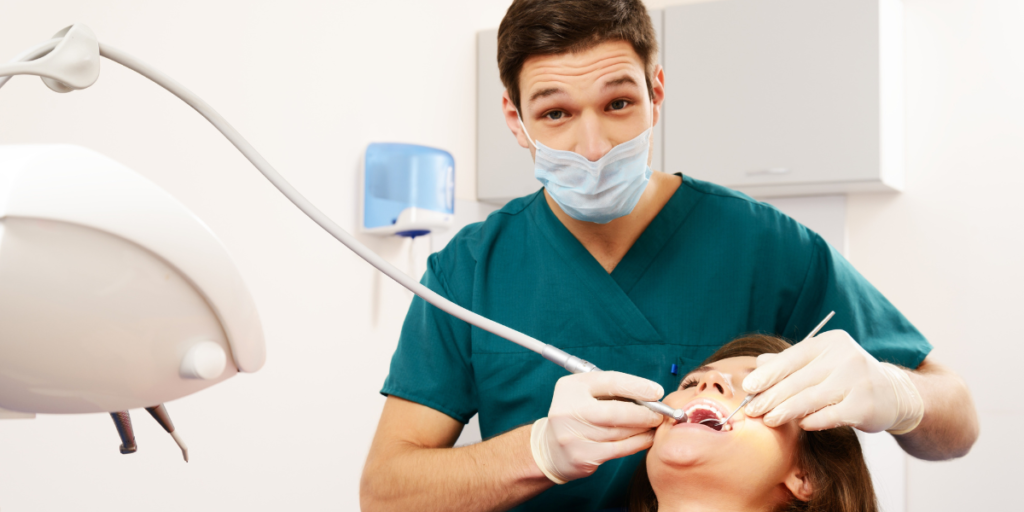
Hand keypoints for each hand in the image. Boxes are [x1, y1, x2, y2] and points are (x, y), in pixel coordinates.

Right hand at [530, 371, 664, 483]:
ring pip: (619, 432)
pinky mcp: (581, 456)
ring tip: (654, 425)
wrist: (551, 448)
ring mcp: (572, 435)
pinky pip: (619, 449)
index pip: (609, 382)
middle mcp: (567, 410)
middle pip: (616, 411)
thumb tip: (650, 395)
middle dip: (643, 413)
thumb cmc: (578, 415)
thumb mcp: (585, 394)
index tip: (657, 392)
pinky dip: (637, 443)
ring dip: (643, 429)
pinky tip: (646, 439)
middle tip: (659, 414)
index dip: (637, 386)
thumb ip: (612, 391)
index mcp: (570, 387)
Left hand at [742, 330, 923, 433]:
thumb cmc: (846, 377)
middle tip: (752, 409)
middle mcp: (845, 357)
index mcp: (830, 342)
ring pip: (811, 398)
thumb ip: (790, 362)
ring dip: (786, 411)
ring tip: (768, 420)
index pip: (792, 357)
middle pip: (798, 380)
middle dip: (771, 396)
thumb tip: (758, 363)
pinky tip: (801, 425)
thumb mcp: (821, 363)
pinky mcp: (866, 405)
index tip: (748, 387)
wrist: (893, 394)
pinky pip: (832, 415)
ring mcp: (858, 380)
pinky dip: (813, 420)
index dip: (768, 374)